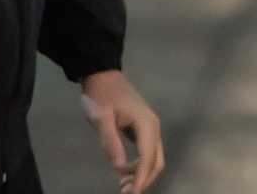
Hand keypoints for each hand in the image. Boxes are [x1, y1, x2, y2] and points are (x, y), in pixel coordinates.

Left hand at [80, 70, 164, 193]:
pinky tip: (124, 171)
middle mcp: (153, 126)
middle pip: (156, 160)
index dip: (140, 177)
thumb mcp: (101, 118)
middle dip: (142, 178)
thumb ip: (110, 142)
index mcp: (146, 123)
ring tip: (122, 185)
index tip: (131, 193)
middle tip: (125, 192)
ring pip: (153, 157)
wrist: (101, 75)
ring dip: (141, 173)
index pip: (147, 156)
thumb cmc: (100, 95)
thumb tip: (120, 167)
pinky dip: (138, 165)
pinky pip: (146, 152)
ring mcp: (150, 127)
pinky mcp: (143, 129)